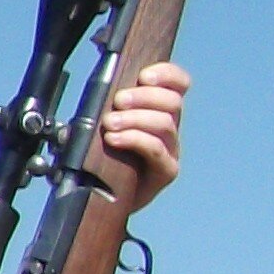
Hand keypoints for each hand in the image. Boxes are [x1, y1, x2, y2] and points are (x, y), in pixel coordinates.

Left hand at [101, 61, 189, 206]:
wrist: (102, 199)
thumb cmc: (99, 157)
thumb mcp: (98, 125)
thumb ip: (102, 106)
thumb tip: (95, 90)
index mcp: (158, 110)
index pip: (179, 84)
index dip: (167, 75)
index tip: (144, 76)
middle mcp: (169, 128)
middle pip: (172, 101)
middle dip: (143, 96)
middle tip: (118, 101)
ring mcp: (170, 150)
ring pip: (165, 123)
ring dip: (135, 118)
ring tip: (109, 123)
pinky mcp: (166, 171)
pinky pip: (156, 149)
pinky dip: (134, 139)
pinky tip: (114, 139)